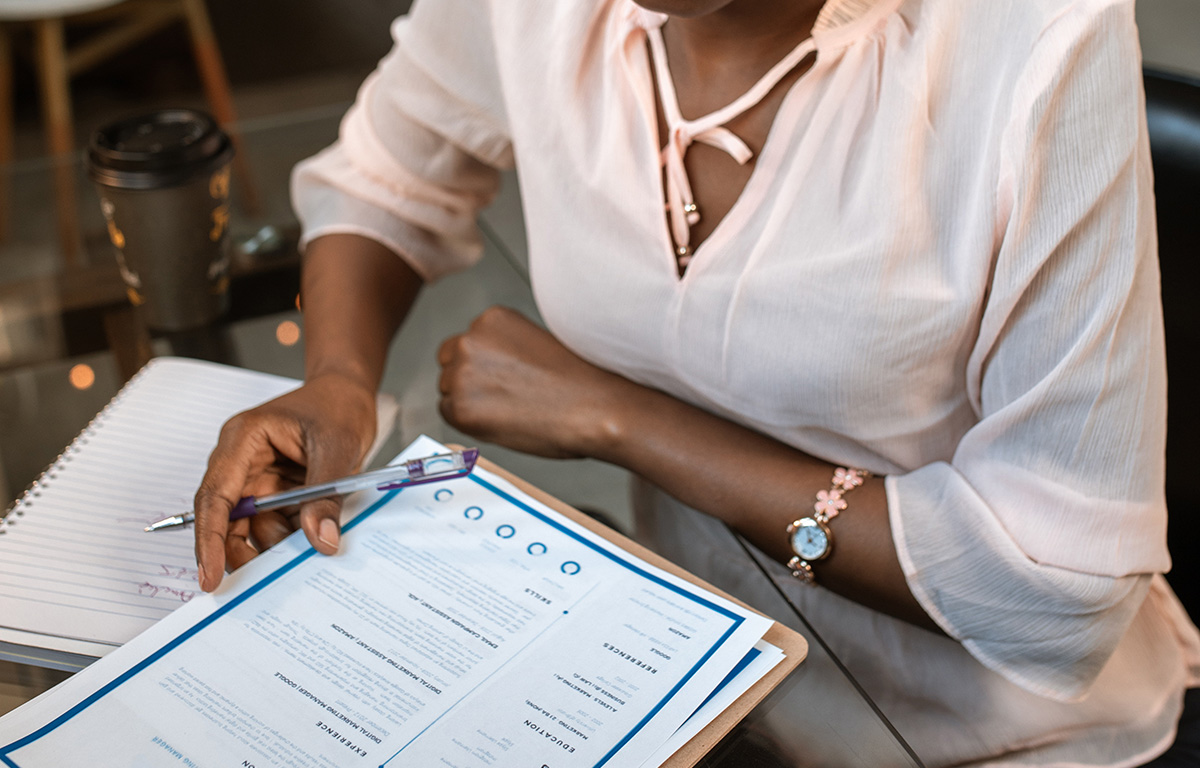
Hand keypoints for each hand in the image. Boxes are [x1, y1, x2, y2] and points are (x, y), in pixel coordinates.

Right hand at [192, 373, 376, 591]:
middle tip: (267, 581)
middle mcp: (242, 463)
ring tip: (308, 547)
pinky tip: (315, 535)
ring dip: (278, 544)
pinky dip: (293, 537)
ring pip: (255, 529)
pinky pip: (277, 525)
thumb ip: (326, 496)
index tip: (208, 576)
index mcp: (242, 441)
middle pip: (228, 520)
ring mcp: (258, 479)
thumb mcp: (338, 447)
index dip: (209, 541)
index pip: (215, 498)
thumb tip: (321, 540)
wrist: (350, 393)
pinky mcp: (276, 493)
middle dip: (245, 551)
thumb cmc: (337, 405)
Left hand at [437, 307, 624, 457]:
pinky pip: (449, 415)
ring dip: (469, 402)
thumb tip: (485, 369)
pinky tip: (502, 422)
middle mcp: (470, 340)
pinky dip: (469, 423)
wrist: (594, 408)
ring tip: (509, 409)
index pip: (463, 343)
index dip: (481, 365)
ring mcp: (462, 373)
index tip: (500, 378)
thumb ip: (501, 348)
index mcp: (490, 319)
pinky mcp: (461, 407)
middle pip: (448, 364)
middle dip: (468, 381)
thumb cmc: (577, 382)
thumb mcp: (534, 342)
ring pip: (448, 391)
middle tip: (502, 397)